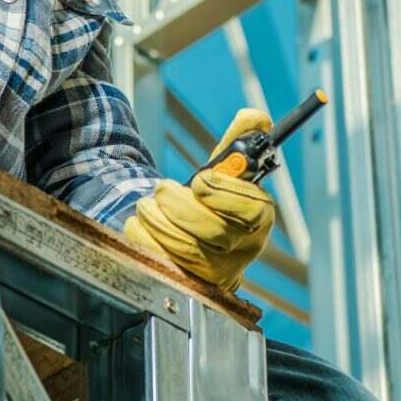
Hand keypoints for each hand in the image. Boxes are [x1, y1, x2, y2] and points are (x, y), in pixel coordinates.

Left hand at [124, 109, 275, 290]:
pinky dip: (145, 240)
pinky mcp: (191, 283)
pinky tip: (140, 224)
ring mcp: (218, 270)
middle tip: (161, 189)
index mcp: (260, 216)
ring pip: (187, 250)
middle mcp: (243, 247)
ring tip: (146, 204)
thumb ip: (240, 138)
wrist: (197, 234)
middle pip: (214, 233)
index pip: (251, 210)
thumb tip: (255, 117)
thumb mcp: (226, 167)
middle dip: (181, 207)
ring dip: (158, 222)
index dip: (223, 194)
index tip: (200, 180)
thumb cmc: (215, 197)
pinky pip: (164, 264)